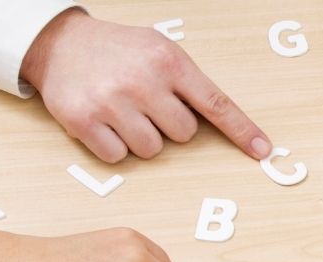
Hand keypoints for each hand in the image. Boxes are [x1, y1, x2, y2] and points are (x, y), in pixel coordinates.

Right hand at [20, 8, 271, 162]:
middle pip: (183, 135)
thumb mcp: (161, 51)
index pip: (216, 104)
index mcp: (169, 62)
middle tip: (147, 104)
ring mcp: (111, 102)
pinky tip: (104, 121)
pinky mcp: (82, 121)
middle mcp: (142, 81)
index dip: (242, 131)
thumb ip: (190, 83)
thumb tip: (227, 124)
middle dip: (169, 125)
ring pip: (152, 150)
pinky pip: (118, 157)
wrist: (60, 43)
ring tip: (125, 111)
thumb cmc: (121, 52)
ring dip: (143, 138)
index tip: (262, 151)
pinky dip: (114, 146)